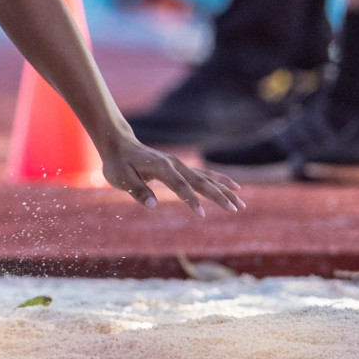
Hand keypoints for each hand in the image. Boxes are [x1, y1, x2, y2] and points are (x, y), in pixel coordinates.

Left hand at [100, 138, 243, 215]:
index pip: (179, 186)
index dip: (190, 200)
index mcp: (160, 167)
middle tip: (235, 209)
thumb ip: (137, 190)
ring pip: (206, 178)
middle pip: (200, 181)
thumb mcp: (120, 178)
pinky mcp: (180, 167)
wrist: (119, 145)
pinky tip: (234, 186)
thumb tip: (152, 205)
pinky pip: (204, 174)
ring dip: (224, 190)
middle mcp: (174, 164)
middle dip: (218, 195)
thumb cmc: (118, 164)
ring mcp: (179, 165)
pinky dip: (219, 180)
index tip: (202, 214)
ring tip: (240, 202)